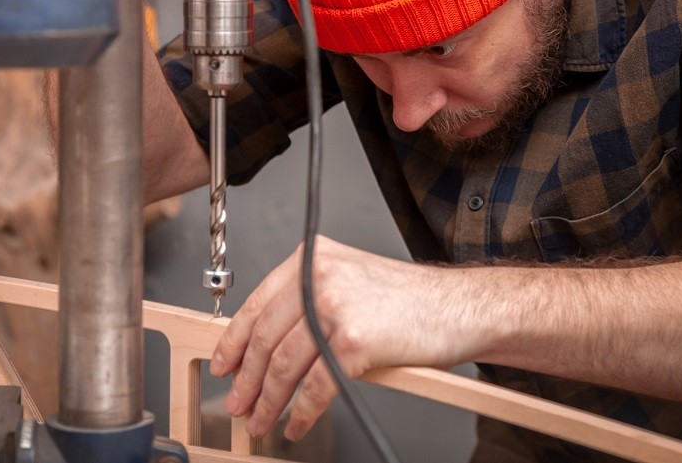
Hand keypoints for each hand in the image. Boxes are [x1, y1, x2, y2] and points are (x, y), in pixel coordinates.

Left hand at [209, 236, 468, 439]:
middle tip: (237, 403)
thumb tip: (266, 345)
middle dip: (247, 378)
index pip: (258, 302)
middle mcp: (320, 277)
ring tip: (260, 421)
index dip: (234, 340)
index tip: (223, 364)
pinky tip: (296, 424)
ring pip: (285, 364)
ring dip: (268, 400)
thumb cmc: (409, 299)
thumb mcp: (348, 280)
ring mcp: (336, 308)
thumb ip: (307, 300)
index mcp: (313, 258)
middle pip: (267, 337)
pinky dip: (301, 411)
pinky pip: (315, 386)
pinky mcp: (354, 341)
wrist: (458, 306)